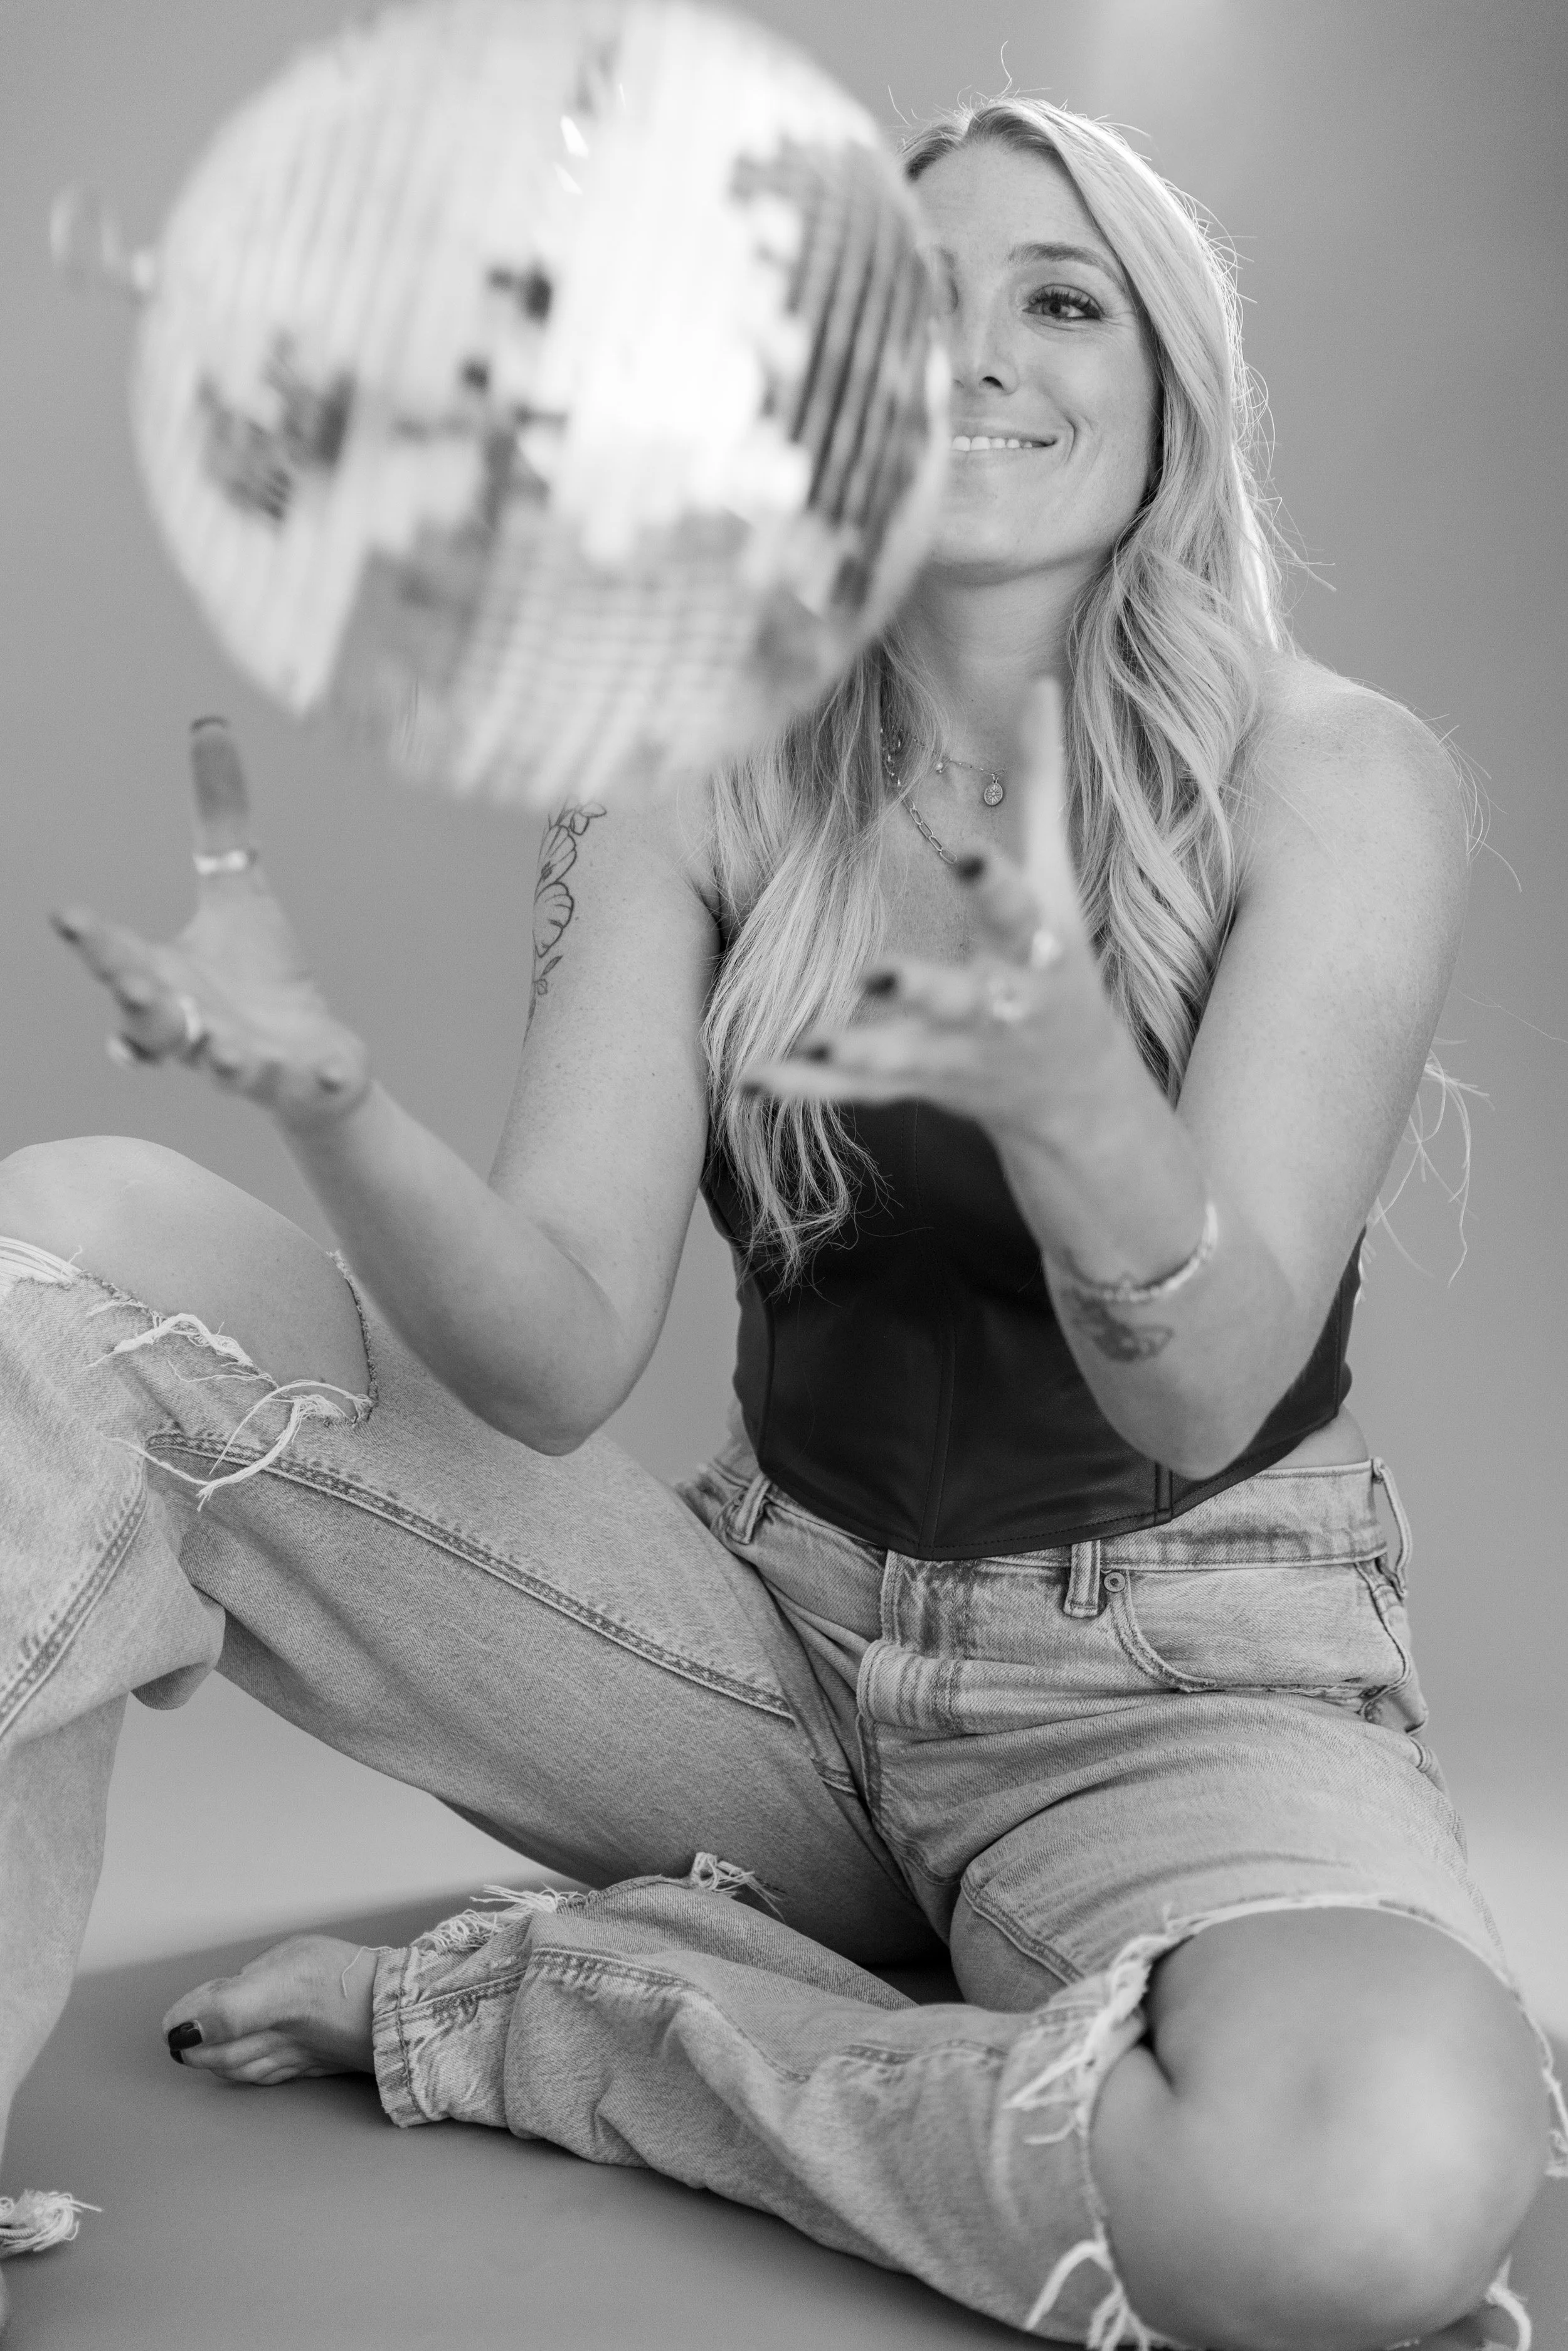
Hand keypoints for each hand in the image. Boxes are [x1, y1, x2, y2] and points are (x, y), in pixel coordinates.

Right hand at [52, 720, 369, 1132]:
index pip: (117, 958)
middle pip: (152, 1021)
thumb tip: (209, 726)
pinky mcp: (298, 1082)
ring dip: (221, 1059)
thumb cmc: (259, 978)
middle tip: (130, 984)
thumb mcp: (238, 890)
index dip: (92, 940)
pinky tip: (335, 1068)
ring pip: (220, 1067)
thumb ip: (220, 818)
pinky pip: (306, 1085)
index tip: (68, 915)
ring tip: (225, 1055)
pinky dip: (318, 1078)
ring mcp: (244, 1061)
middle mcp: (194, 1027)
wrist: (310, 1061)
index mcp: (166, 980)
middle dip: (138, 1004)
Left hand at [743, 679, 1113, 1138]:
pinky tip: (751, 1075)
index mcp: (1037, 946)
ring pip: (905, 1055)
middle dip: (922, 990)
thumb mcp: (1056, 874)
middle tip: (875, 973)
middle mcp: (999, 1006)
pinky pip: (856, 1092)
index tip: (962, 854)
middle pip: (960, 1000)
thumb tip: (1042, 679)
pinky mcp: (915, 1084)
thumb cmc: (1058, 953)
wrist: (1071, 1082)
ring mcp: (956, 1052)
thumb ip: (1043, 782)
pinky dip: (805, 1086)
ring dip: (860, 1048)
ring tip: (813, 1037)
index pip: (1016, 910)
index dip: (993, 883)